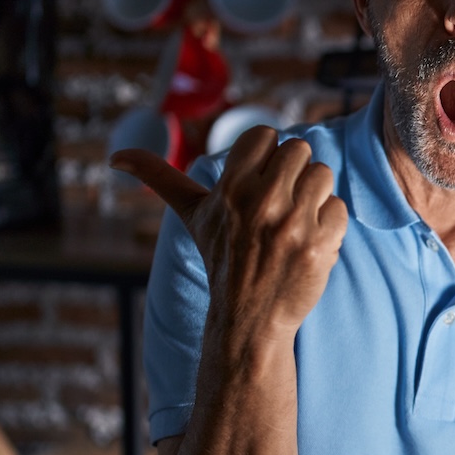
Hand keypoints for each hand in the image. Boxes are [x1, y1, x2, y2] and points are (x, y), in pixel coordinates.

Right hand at [112, 123, 347, 344]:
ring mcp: (293, 224)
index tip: (259, 183)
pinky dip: (330, 224)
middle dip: (293, 174)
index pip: (266, 135)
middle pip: (300, 150)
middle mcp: (261, 201)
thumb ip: (159, 178)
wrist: (249, 319)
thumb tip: (114, 157)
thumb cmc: (222, 260)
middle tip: (280, 205)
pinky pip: (339, 207)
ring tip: (295, 222)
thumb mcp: (191, 216)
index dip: (267, 157)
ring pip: (323, 174)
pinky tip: (310, 242)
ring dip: (315, 196)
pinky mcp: (321, 244)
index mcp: (230, 188)